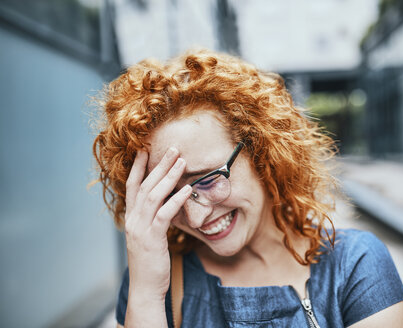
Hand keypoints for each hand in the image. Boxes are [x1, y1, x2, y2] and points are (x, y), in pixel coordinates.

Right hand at [124, 147, 191, 297]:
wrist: (145, 287)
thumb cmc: (150, 261)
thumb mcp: (148, 236)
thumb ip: (152, 218)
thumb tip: (166, 203)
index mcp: (131, 217)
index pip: (132, 186)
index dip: (138, 167)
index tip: (145, 149)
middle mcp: (132, 219)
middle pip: (145, 185)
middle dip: (159, 165)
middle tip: (173, 149)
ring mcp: (140, 228)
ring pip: (153, 195)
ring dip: (168, 176)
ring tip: (182, 162)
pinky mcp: (152, 238)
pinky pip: (164, 214)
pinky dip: (176, 199)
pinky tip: (187, 189)